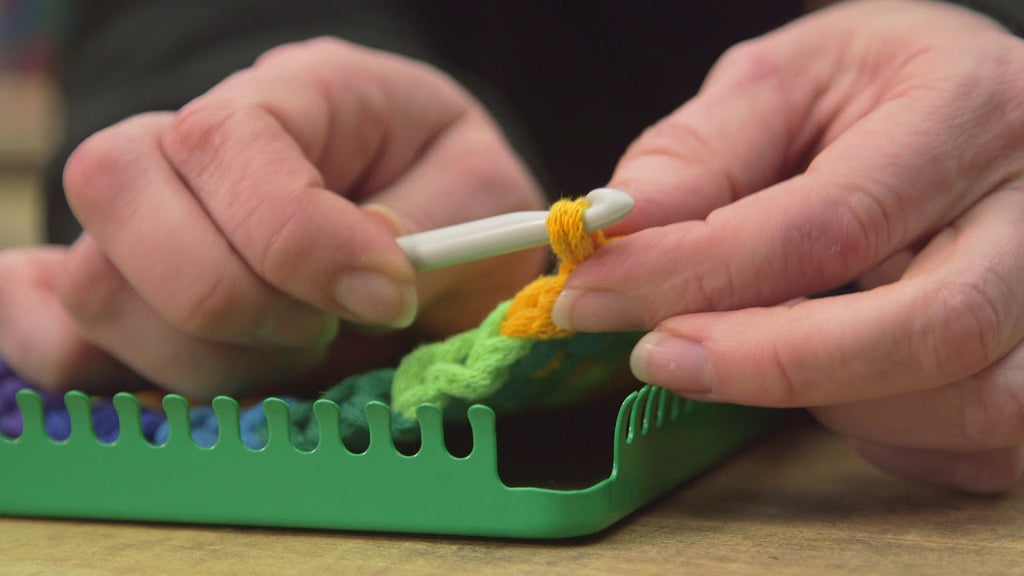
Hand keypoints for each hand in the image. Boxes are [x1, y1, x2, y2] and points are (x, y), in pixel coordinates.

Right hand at [0, 38, 543, 398]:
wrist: (432, 213)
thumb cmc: (452, 193)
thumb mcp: (479, 191)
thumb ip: (434, 223)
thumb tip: (361, 272)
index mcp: (293, 92)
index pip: (227, 141)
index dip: (295, 237)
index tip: (385, 296)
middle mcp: (194, 147)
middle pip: (118, 190)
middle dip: (231, 297)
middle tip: (325, 331)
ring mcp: (148, 223)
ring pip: (94, 285)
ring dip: (203, 357)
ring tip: (297, 358)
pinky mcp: (128, 294)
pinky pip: (48, 330)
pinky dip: (93, 368)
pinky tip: (179, 375)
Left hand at [552, 1, 1023, 491]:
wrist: (964, 110)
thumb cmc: (870, 93)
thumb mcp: (779, 85)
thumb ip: (697, 155)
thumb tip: (615, 233)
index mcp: (967, 109)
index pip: (830, 223)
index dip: (695, 273)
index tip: (594, 295)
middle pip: (929, 328)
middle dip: (769, 364)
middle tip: (659, 358)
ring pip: (971, 401)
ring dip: (836, 403)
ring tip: (754, 354)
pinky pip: (983, 446)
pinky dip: (890, 438)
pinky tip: (834, 385)